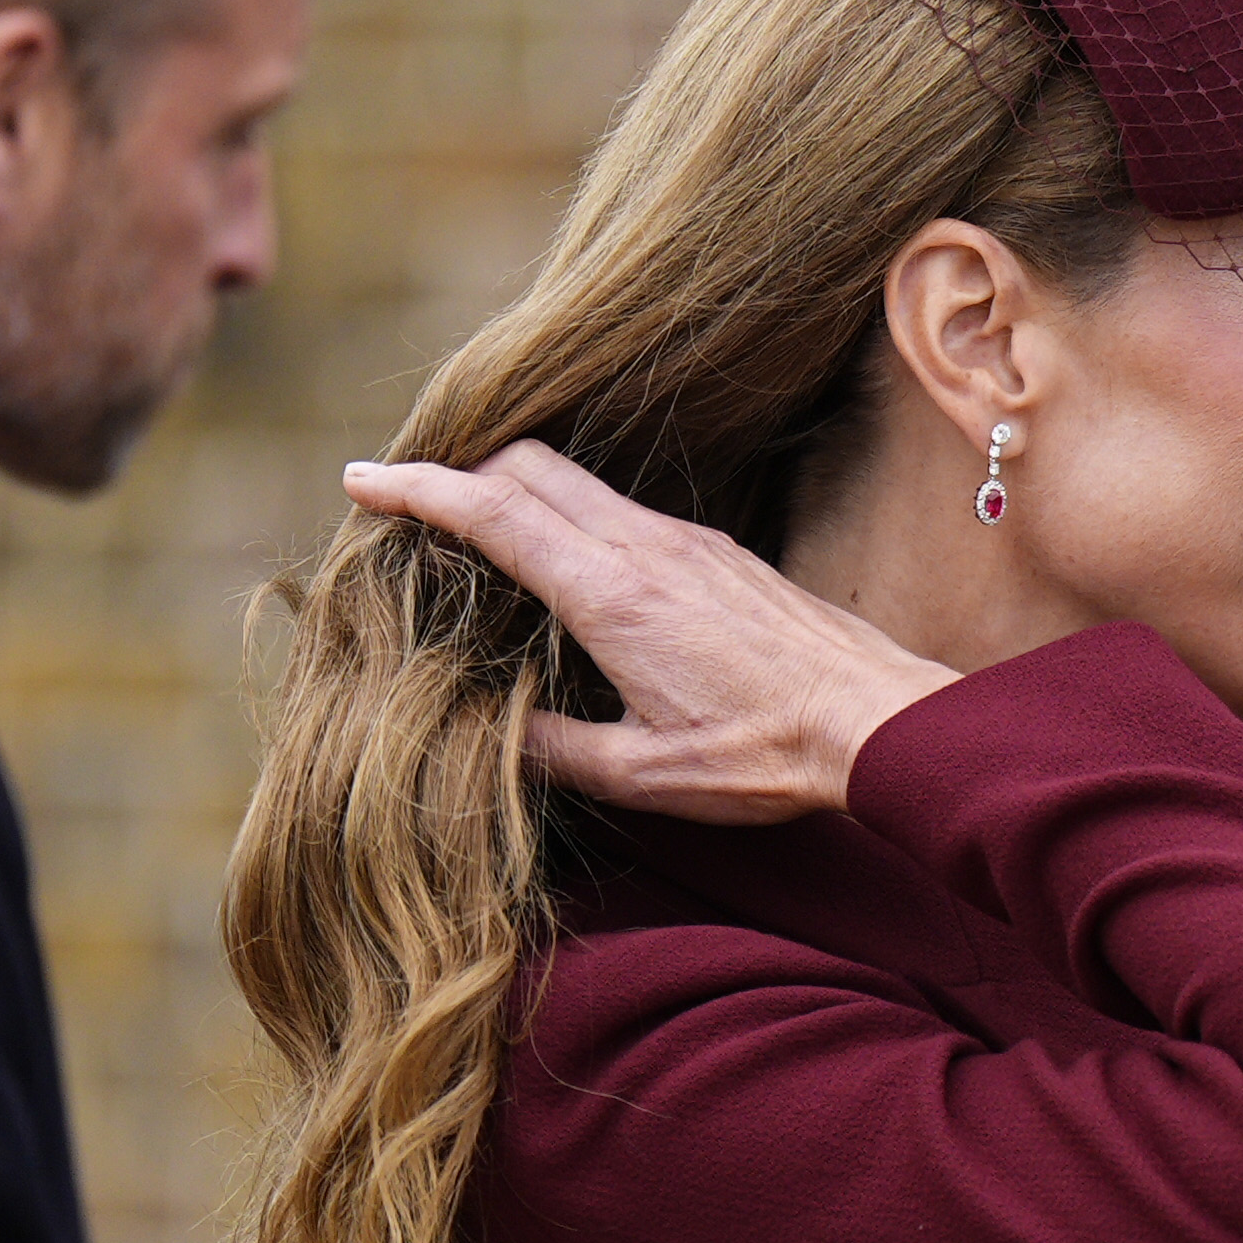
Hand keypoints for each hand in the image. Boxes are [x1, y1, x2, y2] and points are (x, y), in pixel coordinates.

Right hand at [342, 441, 956, 823]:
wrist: (880, 720)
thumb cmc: (766, 756)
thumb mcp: (643, 774)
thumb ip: (553, 750)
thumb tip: (488, 734)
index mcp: (613, 593)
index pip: (493, 511)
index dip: (418, 490)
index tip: (362, 480)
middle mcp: (648, 547)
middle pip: (530, 467)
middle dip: (460, 472)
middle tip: (412, 503)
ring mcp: (690, 542)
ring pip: (580, 482)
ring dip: (518, 489)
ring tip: (479, 530)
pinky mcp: (721, 552)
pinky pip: (624, 509)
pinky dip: (572, 514)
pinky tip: (569, 565)